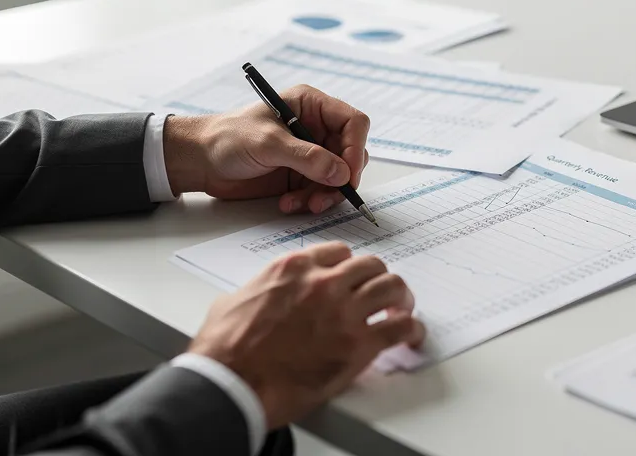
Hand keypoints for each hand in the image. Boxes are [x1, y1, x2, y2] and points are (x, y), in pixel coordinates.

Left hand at [162, 84, 371, 213]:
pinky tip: (289, 204)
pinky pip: (321, 191)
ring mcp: (310, 153)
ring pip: (339, 176)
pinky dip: (310, 201)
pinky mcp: (301, 175)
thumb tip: (342, 172)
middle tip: (325, 196)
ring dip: (325, 194)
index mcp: (311, 106)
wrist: (199, 161)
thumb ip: (306, 157)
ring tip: (304, 204)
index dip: (356, 147)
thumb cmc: (227, 137)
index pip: (353, 122)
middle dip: (341, 178)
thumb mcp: (267, 143)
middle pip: (350, 153)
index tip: (349, 174)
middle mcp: (316, 128)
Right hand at [188, 242, 424, 428]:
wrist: (230, 384)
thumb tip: (256, 298)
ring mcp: (343, 312)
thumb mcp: (232, 303)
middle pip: (370, 266)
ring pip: (392, 287)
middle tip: (382, 292)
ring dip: (400, 297)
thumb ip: (256, 292)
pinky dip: (412, 329)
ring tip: (402, 309)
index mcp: (292, 269)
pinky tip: (412, 335)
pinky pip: (400, 328)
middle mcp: (323, 283)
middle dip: (378, 278)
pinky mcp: (357, 345)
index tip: (353, 276)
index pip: (336, 252)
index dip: (348, 266)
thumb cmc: (223, 351)